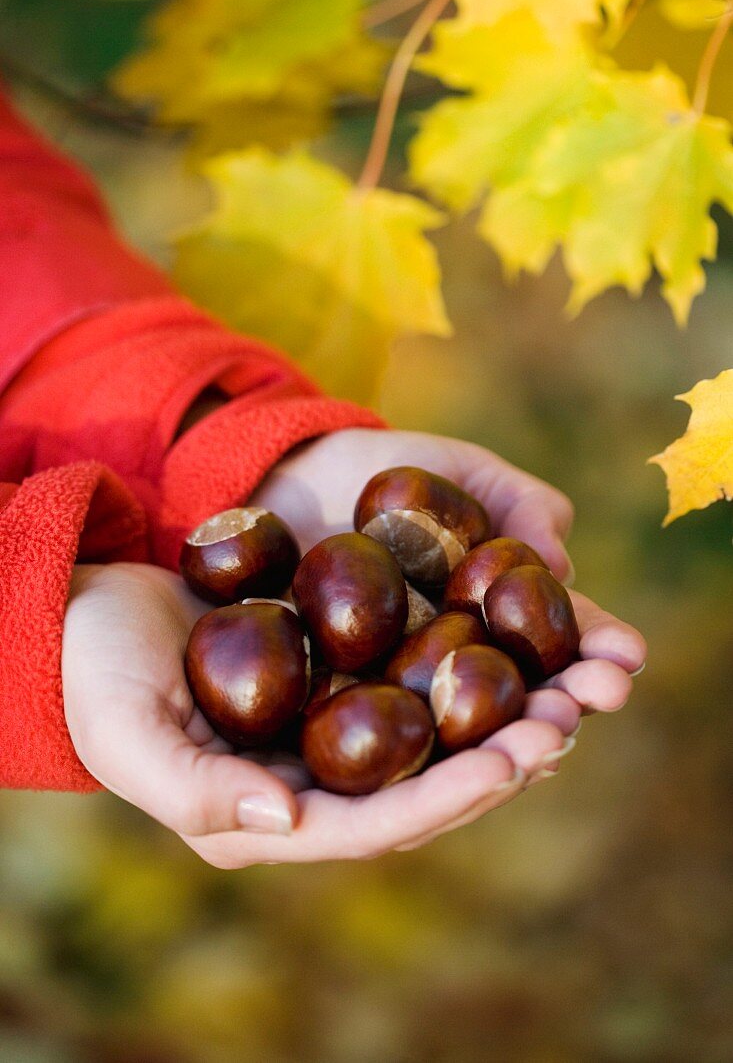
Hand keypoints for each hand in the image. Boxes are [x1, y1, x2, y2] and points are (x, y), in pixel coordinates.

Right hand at [62, 562, 567, 866]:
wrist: (88, 613)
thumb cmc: (97, 676)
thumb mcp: (129, 736)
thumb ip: (197, 792)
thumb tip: (290, 821)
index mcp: (271, 815)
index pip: (375, 822)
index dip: (444, 797)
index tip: (509, 763)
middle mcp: (314, 780)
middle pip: (425, 782)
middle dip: (499, 756)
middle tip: (565, 719)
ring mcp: (330, 725)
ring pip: (435, 731)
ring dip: (502, 711)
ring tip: (567, 684)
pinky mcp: (340, 672)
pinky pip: (416, 674)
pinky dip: (467, 663)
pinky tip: (515, 636)